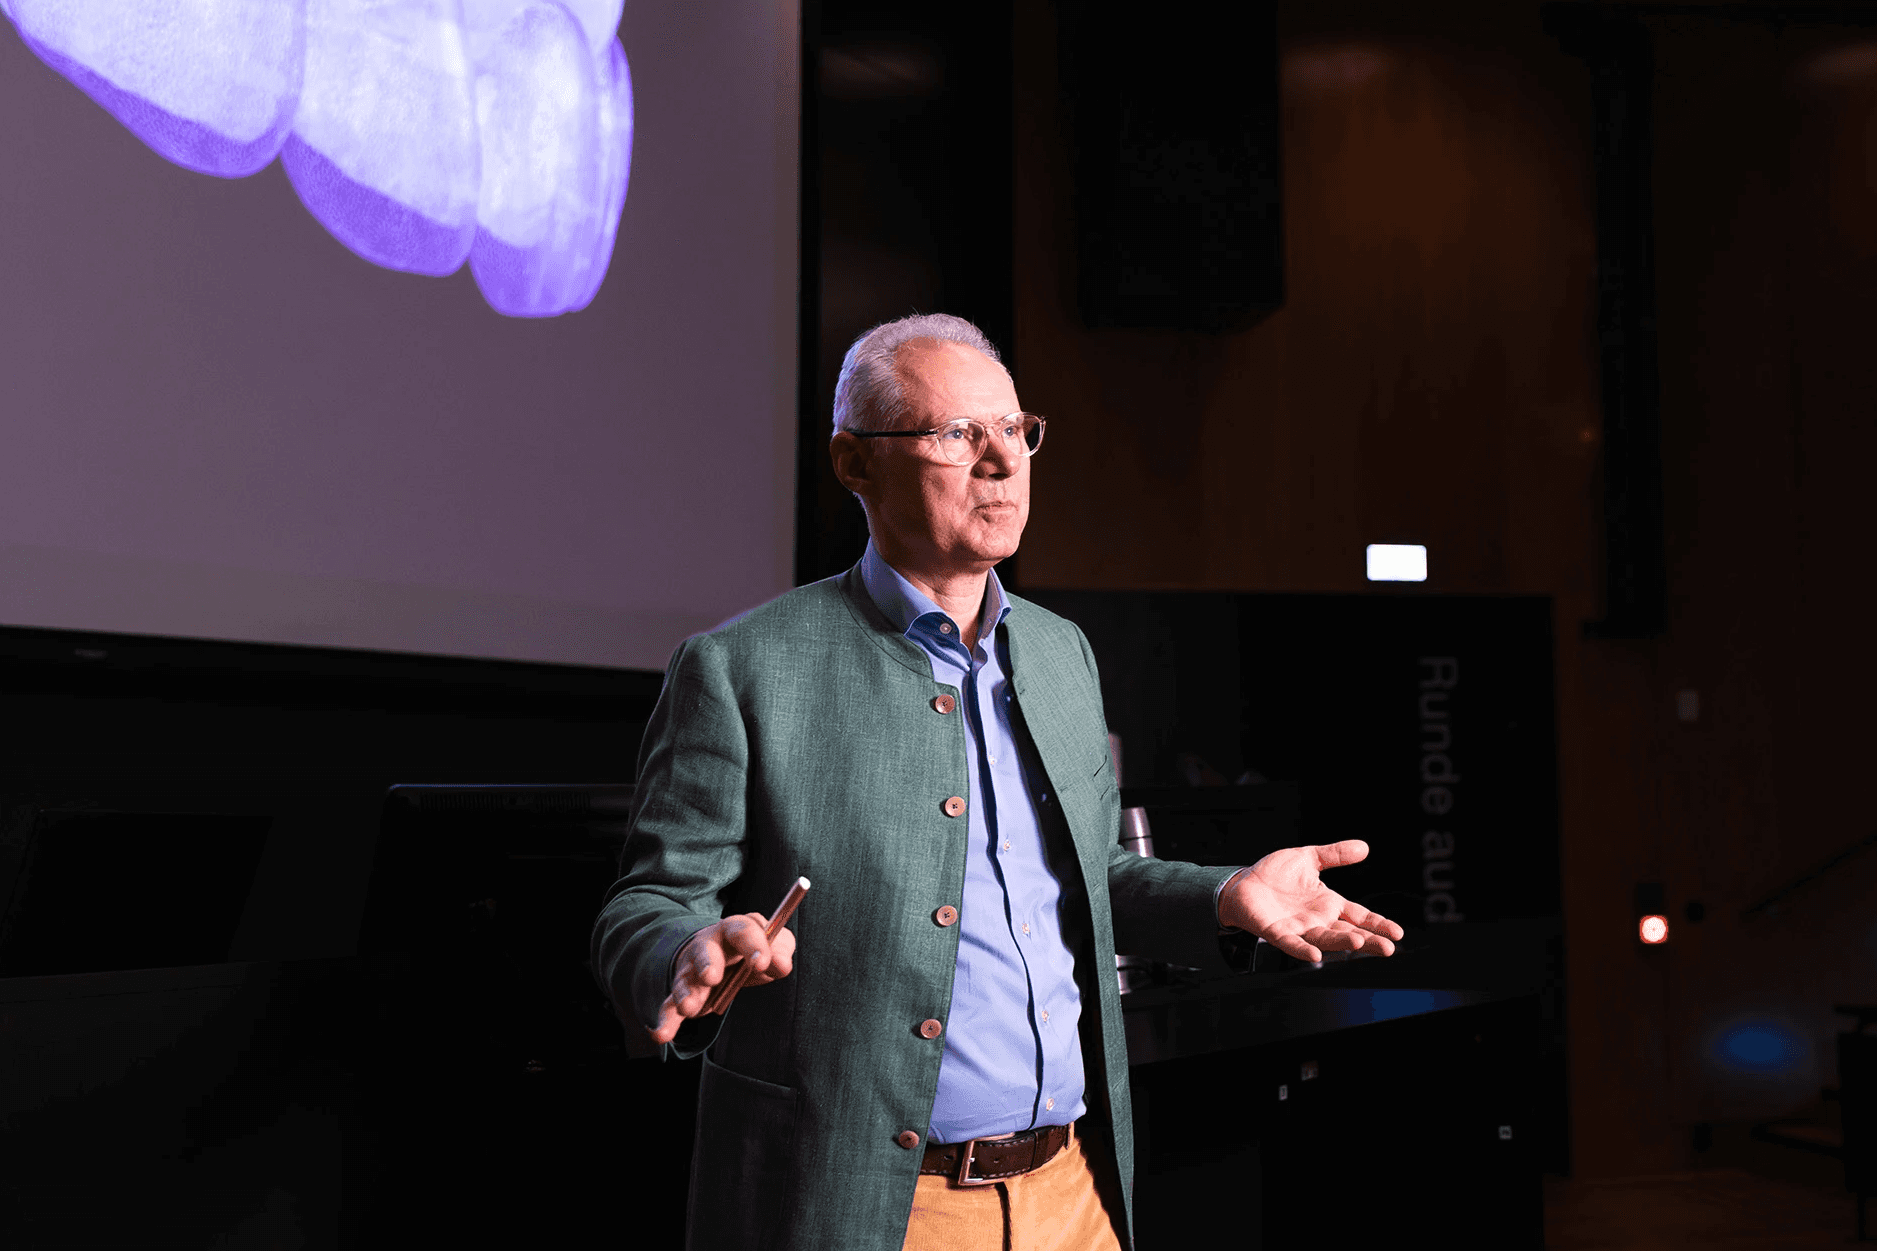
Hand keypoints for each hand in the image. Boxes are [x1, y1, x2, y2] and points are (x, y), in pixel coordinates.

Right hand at [650, 913, 796, 1044]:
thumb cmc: (750, 948)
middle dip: (707, 963)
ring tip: (689, 1008)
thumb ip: (780, 949)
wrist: (719, 952)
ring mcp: (692, 969)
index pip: (742, 930)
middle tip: (711, 977)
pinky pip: (670, 1005)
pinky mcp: (682, 992)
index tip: (762, 962)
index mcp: (734, 929)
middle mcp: (708, 946)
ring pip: (685, 979)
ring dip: (686, 994)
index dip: (753, 944)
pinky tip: (662, 1034)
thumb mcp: (771, 943)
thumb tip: (782, 964)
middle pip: (705, 950)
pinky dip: (666, 1019)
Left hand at [1218, 841, 1403, 962]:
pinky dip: (1302, 950)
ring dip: (1341, 942)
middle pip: (1348, 932)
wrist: (1242, 883)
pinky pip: (1292, 943)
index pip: (1358, 915)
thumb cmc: (1274, 874)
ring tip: (1360, 943)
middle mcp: (1317, 919)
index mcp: (1328, 903)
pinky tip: (1314, 955)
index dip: (1377, 924)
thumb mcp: (1308, 858)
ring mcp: (1298, 928)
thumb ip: (1334, 855)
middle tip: (1388, 948)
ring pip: (1324, 939)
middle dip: (1368, 940)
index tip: (1398, 933)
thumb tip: (1364, 847)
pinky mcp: (1277, 932)